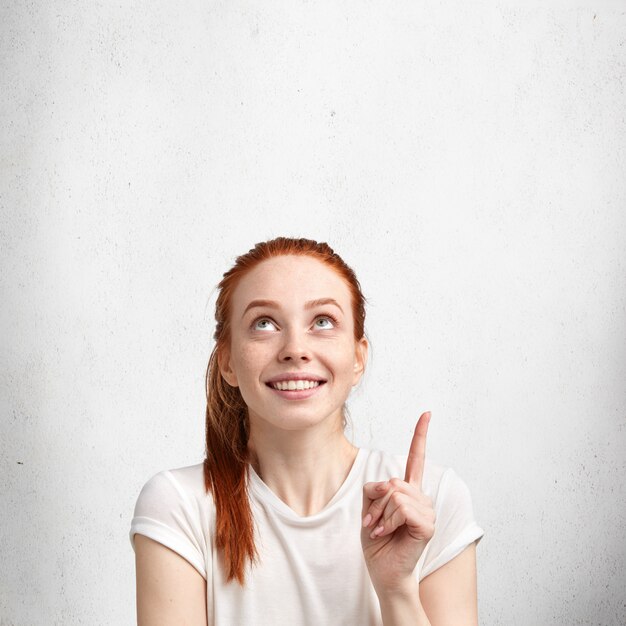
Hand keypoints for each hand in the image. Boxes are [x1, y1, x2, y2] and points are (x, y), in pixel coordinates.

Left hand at [361, 411, 435, 593]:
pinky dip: (387, 521)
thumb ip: (376, 488)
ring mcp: (426, 511)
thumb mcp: (369, 506)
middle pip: (393, 481)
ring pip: (395, 494)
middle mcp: (421, 497)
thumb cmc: (377, 540)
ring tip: (381, 530)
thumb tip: (391, 484)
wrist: (383, 571)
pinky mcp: (427, 525)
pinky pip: (401, 509)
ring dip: (380, 514)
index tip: (426, 413)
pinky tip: (387, 533)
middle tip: (373, 522)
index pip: (416, 458)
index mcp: (408, 490)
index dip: (420, 435)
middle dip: (375, 503)